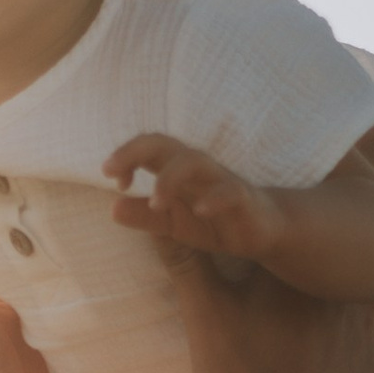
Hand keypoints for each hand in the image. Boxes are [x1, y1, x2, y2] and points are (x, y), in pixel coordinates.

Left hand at [104, 131, 293, 263]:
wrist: (262, 229)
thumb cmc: (212, 220)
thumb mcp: (172, 223)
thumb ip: (143, 216)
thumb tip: (111, 209)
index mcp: (176, 170)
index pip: (147, 150)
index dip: (125, 156)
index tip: (111, 177)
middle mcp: (196, 168)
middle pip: (164, 143)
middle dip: (135, 150)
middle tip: (111, 171)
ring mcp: (221, 180)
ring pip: (195, 162)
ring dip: (170, 178)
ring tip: (155, 202)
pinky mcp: (244, 198)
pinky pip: (229, 191)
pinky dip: (214, 198)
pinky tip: (200, 210)